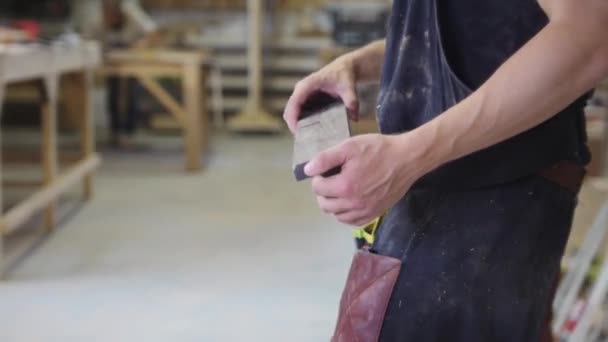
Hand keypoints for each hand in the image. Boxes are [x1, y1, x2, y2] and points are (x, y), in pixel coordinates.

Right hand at [283, 55, 359, 133]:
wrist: (344, 68)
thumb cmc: (344, 75)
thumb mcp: (349, 87)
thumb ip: (351, 101)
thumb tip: (354, 117)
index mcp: (309, 84)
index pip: (295, 102)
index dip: (292, 117)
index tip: (296, 131)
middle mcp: (301, 89)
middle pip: (289, 110)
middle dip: (293, 125)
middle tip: (303, 140)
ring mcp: (301, 95)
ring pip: (291, 113)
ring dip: (296, 125)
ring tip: (306, 139)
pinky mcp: (304, 100)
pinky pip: (297, 113)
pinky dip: (300, 122)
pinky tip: (310, 133)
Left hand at [306, 134, 428, 225]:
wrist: (407, 159)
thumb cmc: (379, 150)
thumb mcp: (349, 147)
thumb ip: (325, 159)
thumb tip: (308, 170)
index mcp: (345, 187)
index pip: (317, 188)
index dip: (318, 177)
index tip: (325, 170)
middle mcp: (353, 204)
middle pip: (324, 205)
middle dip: (322, 192)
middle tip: (330, 179)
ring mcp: (365, 211)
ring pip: (337, 215)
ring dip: (333, 204)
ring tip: (339, 189)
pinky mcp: (375, 214)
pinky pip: (352, 222)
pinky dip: (346, 213)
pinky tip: (349, 201)